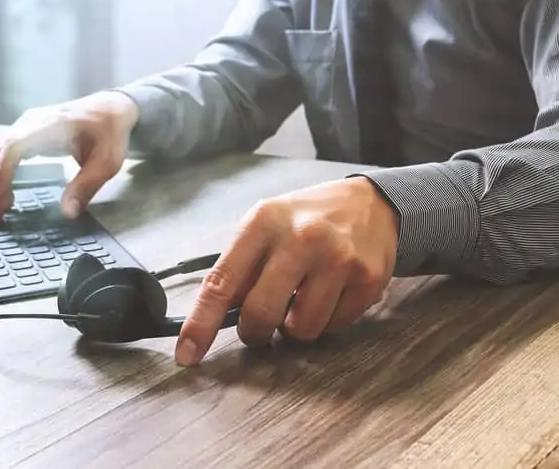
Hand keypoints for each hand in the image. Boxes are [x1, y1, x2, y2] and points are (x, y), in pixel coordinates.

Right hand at [0, 91, 138, 223]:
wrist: (110, 108)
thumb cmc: (109, 132)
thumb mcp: (106, 162)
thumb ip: (86, 187)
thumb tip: (68, 212)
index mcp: (49, 126)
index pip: (11, 148)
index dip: (0, 175)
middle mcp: (29, 123)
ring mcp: (23, 126)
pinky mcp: (22, 133)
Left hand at [174, 176, 398, 365]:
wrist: (371, 204)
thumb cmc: (307, 219)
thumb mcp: (266, 224)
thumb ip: (241, 266)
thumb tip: (216, 318)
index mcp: (264, 221)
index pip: (222, 281)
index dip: (202, 323)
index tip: (187, 353)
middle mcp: (301, 238)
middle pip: (261, 314)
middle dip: (255, 332)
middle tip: (259, 327)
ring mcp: (338, 259)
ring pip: (301, 329)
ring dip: (295, 327)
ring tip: (303, 299)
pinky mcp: (367, 279)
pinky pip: (334, 327)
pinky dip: (327, 320)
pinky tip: (332, 293)